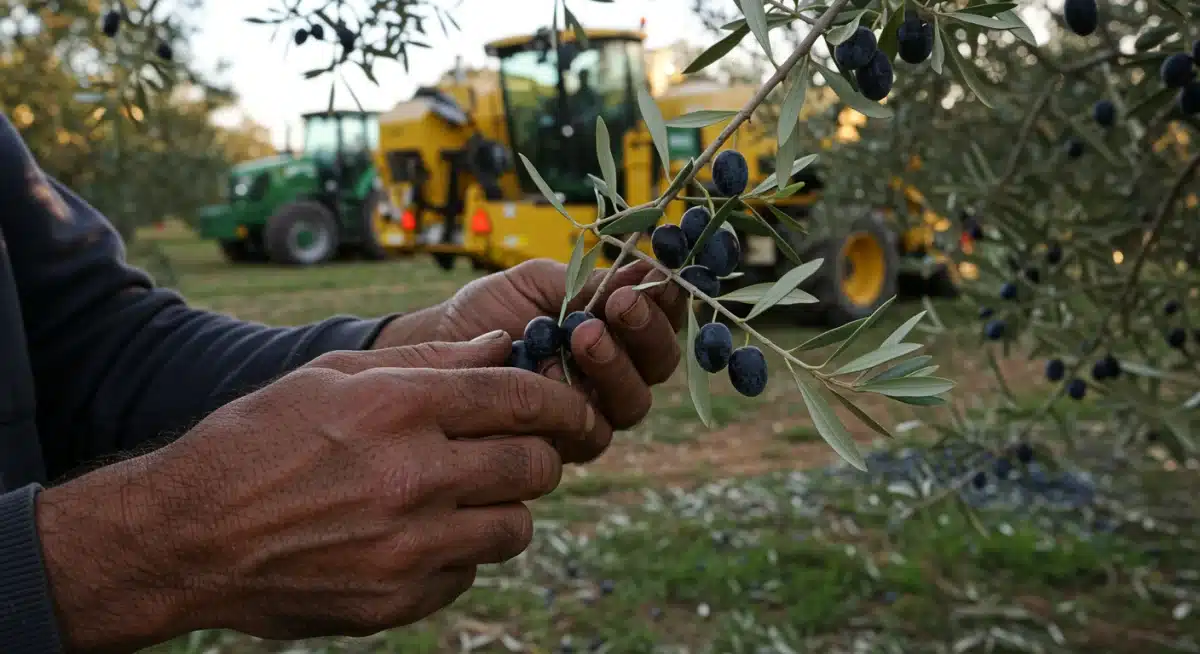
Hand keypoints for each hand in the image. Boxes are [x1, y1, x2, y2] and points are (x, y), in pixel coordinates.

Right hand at [36, 332, 596, 650]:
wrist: (188, 535)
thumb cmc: (256, 441)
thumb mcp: (331, 377)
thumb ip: (429, 359)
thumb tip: (504, 344)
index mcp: (397, 408)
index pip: (520, 399)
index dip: (562, 402)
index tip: (574, 409)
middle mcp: (412, 477)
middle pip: (534, 466)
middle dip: (539, 454)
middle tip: (517, 452)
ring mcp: (408, 546)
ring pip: (515, 527)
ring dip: (504, 508)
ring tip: (464, 496)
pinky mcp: (397, 599)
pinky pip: (468, 572)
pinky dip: (459, 553)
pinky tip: (418, 535)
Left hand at [374, 259, 687, 461]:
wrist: (438, 349)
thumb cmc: (491, 310)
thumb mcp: (539, 283)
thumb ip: (589, 281)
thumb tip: (648, 265)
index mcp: (620, 331)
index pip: (664, 319)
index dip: (667, 301)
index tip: (652, 277)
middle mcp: (617, 376)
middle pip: (659, 364)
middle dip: (645, 331)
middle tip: (620, 304)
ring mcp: (595, 414)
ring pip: (632, 402)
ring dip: (615, 365)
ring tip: (584, 334)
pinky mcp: (566, 447)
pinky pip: (590, 433)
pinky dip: (576, 403)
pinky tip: (553, 376)